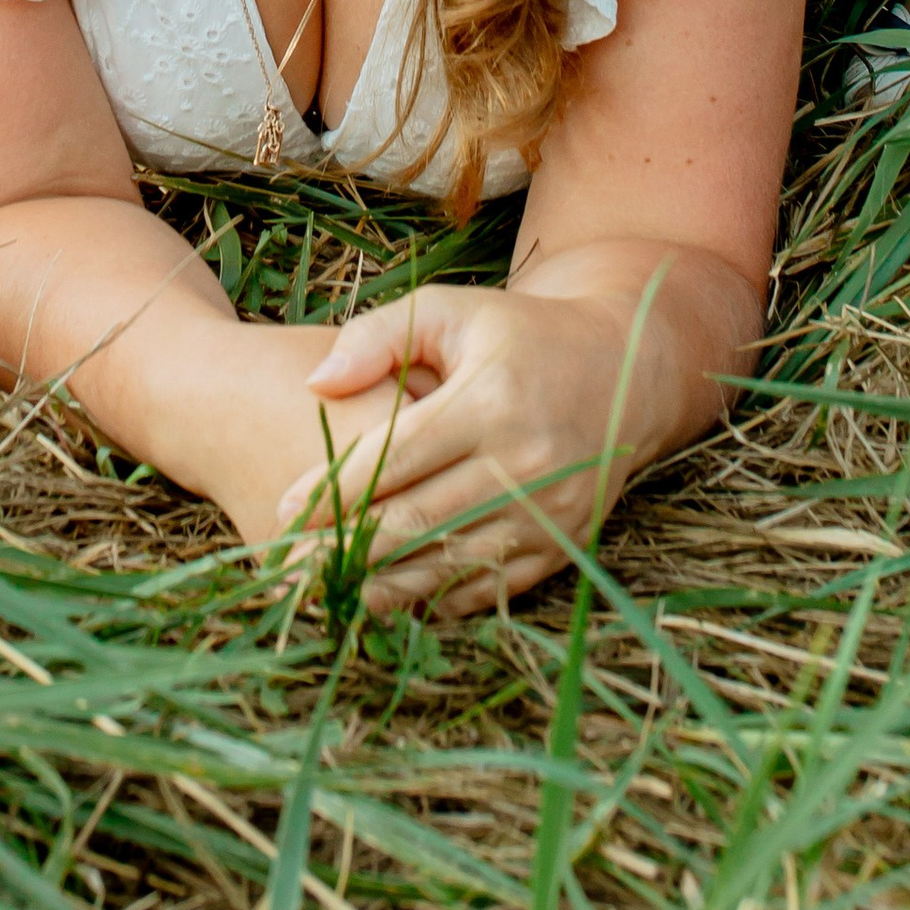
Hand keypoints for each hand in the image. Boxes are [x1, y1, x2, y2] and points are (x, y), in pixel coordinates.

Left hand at [275, 284, 671, 617]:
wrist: (624, 369)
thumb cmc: (519, 335)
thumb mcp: (452, 310)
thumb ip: (379, 337)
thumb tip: (315, 383)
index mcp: (491, 400)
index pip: (395, 457)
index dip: (334, 489)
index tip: (284, 508)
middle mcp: (525, 463)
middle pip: (415, 522)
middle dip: (344, 548)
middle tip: (288, 565)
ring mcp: (549, 513)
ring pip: (447, 566)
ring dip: (382, 585)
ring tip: (324, 591)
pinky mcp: (565, 546)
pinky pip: (487, 587)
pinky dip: (435, 598)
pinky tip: (388, 597)